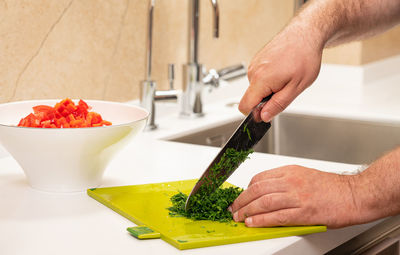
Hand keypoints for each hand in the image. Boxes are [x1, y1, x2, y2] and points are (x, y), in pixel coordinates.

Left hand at [229, 165, 363, 227]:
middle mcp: (291, 181)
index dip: (246, 189)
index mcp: (290, 171)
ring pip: (263, 202)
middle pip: (257, 189)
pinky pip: (276, 216)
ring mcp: (297, 197)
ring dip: (247, 210)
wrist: (355, 195)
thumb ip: (285, 181)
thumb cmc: (332, 187)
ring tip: (238, 217)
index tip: (241, 196)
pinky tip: (252, 222)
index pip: (260, 178)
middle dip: (241, 200)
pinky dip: (261, 220)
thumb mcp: (304, 175)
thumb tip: (266, 191)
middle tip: (233, 208)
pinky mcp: (304, 212)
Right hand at [239, 26, 322, 121]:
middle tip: (285, 89)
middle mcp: (253, 72)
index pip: (244, 106)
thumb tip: (264, 116)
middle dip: (266, 100)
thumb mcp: (296, 87)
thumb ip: (278, 105)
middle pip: (251, 98)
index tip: (266, 113)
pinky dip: (269, 79)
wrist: (305, 34)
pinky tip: (282, 70)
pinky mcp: (257, 60)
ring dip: (269, 89)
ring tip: (286, 77)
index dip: (254, 114)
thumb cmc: (304, 57)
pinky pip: (258, 78)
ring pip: (256, 88)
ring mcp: (254, 65)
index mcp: (261, 80)